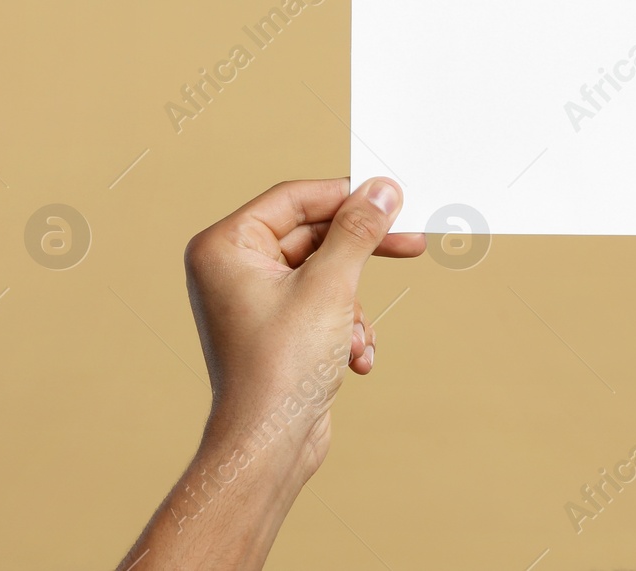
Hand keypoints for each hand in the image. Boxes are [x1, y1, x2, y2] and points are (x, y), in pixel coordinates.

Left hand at [115, 177, 422, 570]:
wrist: (269, 445)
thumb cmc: (281, 368)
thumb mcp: (331, 286)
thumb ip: (358, 231)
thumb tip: (380, 190)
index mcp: (225, 246)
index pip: (293, 199)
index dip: (346, 197)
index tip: (391, 197)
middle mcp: (230, 268)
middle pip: (311, 236)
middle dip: (359, 255)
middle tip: (409, 243)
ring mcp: (251, 300)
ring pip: (323, 275)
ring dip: (352, 305)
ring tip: (355, 338)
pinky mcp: (274, 329)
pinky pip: (320, 306)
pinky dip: (343, 328)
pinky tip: (353, 358)